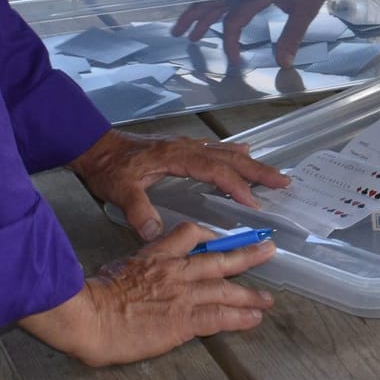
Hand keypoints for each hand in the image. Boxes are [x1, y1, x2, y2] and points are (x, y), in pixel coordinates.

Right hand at [17, 222, 274, 365]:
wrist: (89, 316)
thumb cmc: (93, 295)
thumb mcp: (116, 267)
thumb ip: (136, 266)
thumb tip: (137, 271)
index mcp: (157, 255)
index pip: (189, 234)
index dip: (209, 235)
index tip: (221, 239)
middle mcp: (176, 271)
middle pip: (219, 259)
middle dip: (246, 255)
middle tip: (267, 250)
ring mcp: (182, 295)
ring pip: (226, 289)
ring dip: (250, 294)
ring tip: (267, 299)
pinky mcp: (183, 321)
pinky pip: (219, 317)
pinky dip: (240, 318)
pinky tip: (253, 319)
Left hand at [71, 129, 289, 240]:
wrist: (96, 147)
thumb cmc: (109, 168)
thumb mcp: (120, 191)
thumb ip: (138, 210)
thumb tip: (153, 233)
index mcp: (177, 157)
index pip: (215, 171)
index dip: (236, 186)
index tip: (254, 203)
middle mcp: (186, 149)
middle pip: (229, 158)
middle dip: (257, 170)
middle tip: (283, 181)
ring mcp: (185, 146)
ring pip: (225, 152)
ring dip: (250, 162)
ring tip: (272, 173)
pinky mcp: (181, 148)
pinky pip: (215, 150)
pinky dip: (234, 153)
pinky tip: (243, 152)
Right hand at [169, 0, 340, 66]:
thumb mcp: (307, 8)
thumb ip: (292, 36)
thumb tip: (283, 64)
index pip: (234, 20)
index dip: (230, 42)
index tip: (234, 60)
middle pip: (213, 2)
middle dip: (194, 19)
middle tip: (179, 35)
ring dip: (200, 10)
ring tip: (186, 27)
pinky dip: (213, 2)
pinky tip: (211, 10)